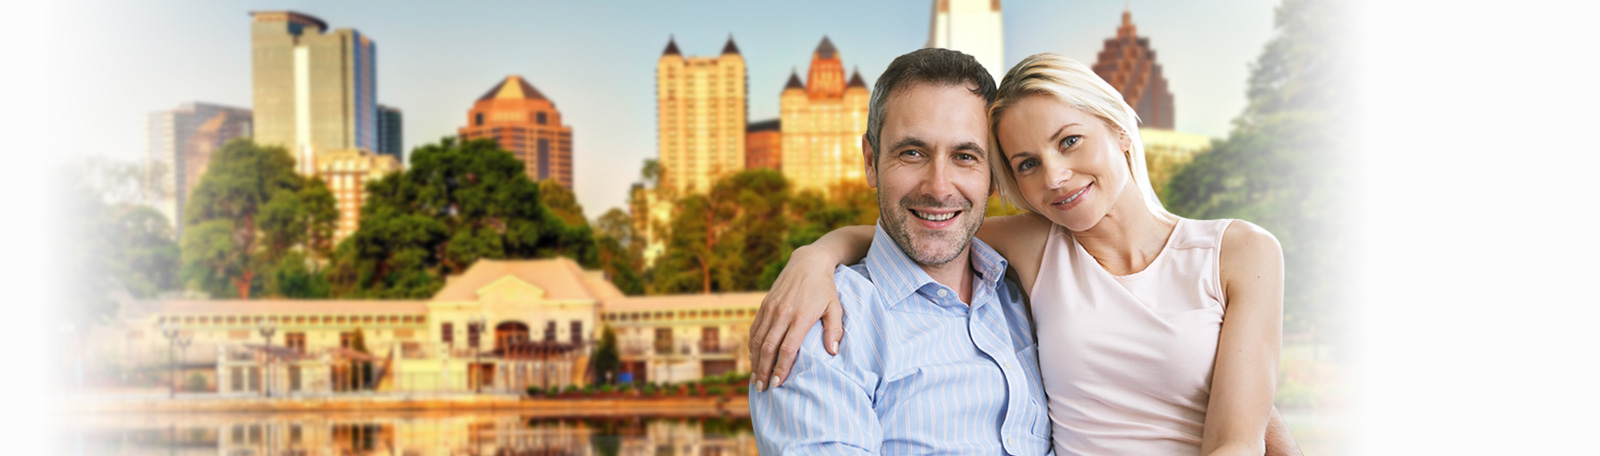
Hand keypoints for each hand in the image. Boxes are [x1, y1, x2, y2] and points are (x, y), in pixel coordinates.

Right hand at [747, 246, 844, 390]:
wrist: (807, 262)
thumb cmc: (825, 288)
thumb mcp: (835, 307)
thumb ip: (834, 330)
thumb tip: (832, 352)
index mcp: (800, 316)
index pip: (787, 348)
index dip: (780, 368)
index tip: (777, 383)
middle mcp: (782, 313)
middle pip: (768, 347)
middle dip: (763, 370)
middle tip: (763, 388)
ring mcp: (771, 308)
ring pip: (757, 340)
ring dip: (755, 361)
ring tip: (755, 379)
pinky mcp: (764, 304)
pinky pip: (754, 329)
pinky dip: (751, 346)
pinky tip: (753, 359)